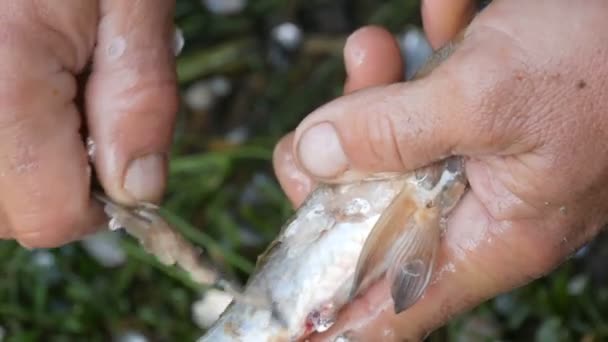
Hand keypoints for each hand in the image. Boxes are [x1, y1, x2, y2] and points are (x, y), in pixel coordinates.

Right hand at [0, 1, 177, 247]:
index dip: (101, 202)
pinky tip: (21, 93)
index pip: (50, 216)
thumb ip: (140, 101)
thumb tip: (139, 191)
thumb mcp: (132, 5)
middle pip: (12, 214)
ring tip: (48, 91)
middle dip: (61, 182)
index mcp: (2, 85)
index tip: (120, 155)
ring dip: (28, 166)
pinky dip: (5, 147)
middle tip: (82, 107)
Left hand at [273, 0, 607, 339]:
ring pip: (392, 147)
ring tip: (369, 51)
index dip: (339, 316)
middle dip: (337, 163)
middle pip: (376, 209)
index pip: (400, 302)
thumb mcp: (489, 98)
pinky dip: (414, 64)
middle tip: (317, 127)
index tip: (289, 328)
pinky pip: (423, 98)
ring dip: (370, 96)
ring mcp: (481, 155)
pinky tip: (442, 24)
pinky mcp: (480, 110)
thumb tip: (313, 155)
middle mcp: (486, 203)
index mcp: (496, 232)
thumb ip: (394, 132)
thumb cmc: (603, 60)